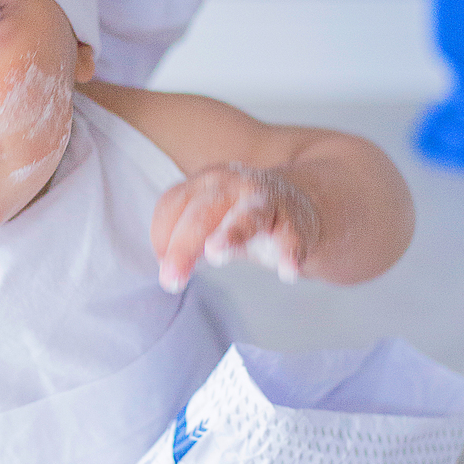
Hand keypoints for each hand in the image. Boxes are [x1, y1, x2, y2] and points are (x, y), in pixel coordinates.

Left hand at [152, 162, 321, 292]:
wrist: (301, 203)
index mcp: (206, 183)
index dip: (161, 235)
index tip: (162, 265)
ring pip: (247, 216)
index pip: (173, 203)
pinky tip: (288, 271)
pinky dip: (290, 254)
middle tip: (171, 280)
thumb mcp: (211, 220)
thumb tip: (167, 270)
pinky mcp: (295, 222)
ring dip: (231, 233)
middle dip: (183, 247)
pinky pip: (291, 239)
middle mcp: (234, 185)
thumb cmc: (242, 215)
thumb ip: (186, 241)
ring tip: (216, 252)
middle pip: (202, 213)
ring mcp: (267, 201)